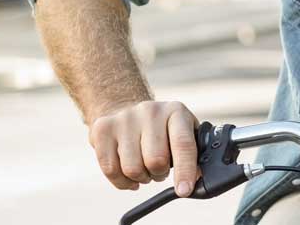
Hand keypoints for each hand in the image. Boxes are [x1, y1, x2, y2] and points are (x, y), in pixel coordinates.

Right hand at [86, 100, 200, 195]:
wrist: (125, 108)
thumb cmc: (160, 130)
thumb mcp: (182, 133)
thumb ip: (193, 155)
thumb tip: (197, 179)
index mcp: (176, 112)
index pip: (183, 145)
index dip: (185, 171)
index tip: (184, 191)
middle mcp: (150, 111)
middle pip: (155, 161)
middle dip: (159, 174)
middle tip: (158, 169)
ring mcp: (124, 118)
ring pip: (132, 169)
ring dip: (140, 178)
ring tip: (143, 168)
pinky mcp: (102, 129)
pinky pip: (110, 170)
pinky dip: (122, 181)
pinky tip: (127, 174)